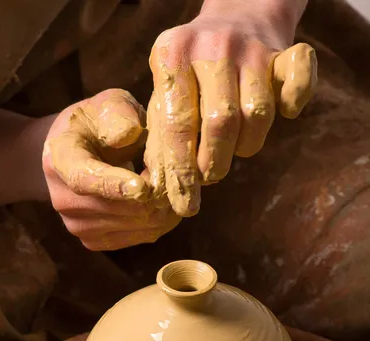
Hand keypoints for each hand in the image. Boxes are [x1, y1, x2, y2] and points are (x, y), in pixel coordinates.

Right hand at [43, 89, 179, 250]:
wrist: (73, 152)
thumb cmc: (97, 123)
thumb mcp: (107, 104)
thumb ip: (118, 114)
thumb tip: (128, 134)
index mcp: (59, 159)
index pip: (84, 179)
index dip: (115, 186)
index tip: (144, 187)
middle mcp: (63, 199)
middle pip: (119, 208)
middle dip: (155, 194)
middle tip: (176, 174)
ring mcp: (77, 225)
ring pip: (136, 225)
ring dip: (162, 208)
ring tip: (167, 183)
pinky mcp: (94, 241)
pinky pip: (140, 236)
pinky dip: (160, 221)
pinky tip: (162, 200)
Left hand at [145, 1, 316, 216]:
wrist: (238, 15)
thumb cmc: (193, 71)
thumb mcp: (165, 93)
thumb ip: (160, 136)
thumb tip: (159, 187)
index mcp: (172, 55)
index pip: (177, 124)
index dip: (181, 171)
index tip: (184, 205)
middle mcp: (212, 47)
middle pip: (220, 122)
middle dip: (214, 163)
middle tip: (211, 176)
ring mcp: (251, 48)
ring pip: (257, 114)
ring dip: (246, 144)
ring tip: (234, 147)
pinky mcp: (285, 51)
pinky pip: (298, 82)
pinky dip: (294, 103)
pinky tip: (284, 112)